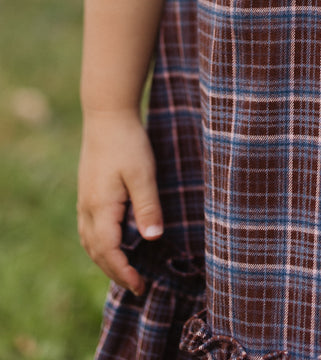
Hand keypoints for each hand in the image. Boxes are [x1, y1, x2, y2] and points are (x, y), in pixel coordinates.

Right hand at [78, 109, 163, 295]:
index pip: (109, 252)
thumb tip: (153, 238)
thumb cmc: (128, 143)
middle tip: (138, 287)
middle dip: (116, 273)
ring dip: (106, 261)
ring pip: (90, 243)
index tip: (141, 286)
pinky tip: (112, 245)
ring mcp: (85, 201)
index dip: (124, 273)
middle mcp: (88, 209)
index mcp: (101, 208)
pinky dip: (99, 246)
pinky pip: (89, 230)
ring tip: (125, 272)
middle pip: (97, 253)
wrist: (107, 116)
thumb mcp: (143, 173)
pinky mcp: (88, 194)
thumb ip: (148, 206)